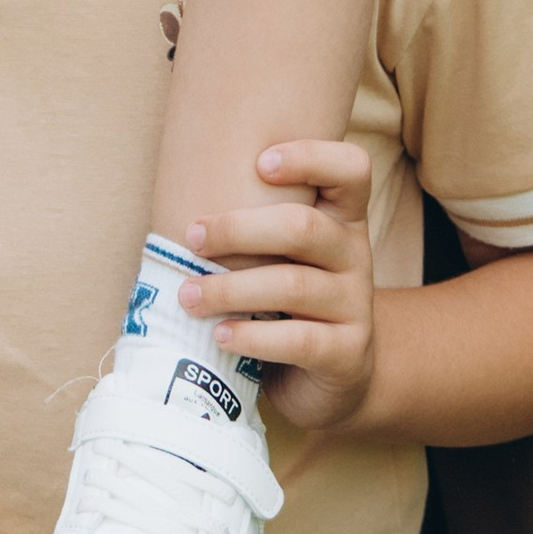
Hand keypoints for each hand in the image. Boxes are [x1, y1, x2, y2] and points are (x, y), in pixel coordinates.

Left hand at [185, 140, 377, 438]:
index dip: (312, 157)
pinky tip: (220, 336)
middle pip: (304, 227)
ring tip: (189, 296)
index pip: (351, 169)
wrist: (331, 375)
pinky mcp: (348, 353)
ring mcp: (355, 305)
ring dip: (231, 289)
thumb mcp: (282, 254)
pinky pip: (299, 340)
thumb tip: (177, 197)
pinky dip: (253, 337)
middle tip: (192, 238)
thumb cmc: (288, 300)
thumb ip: (254, 225)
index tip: (260, 161)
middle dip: (239, 229)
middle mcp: (354, 254)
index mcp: (342, 219)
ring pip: (293, 285)